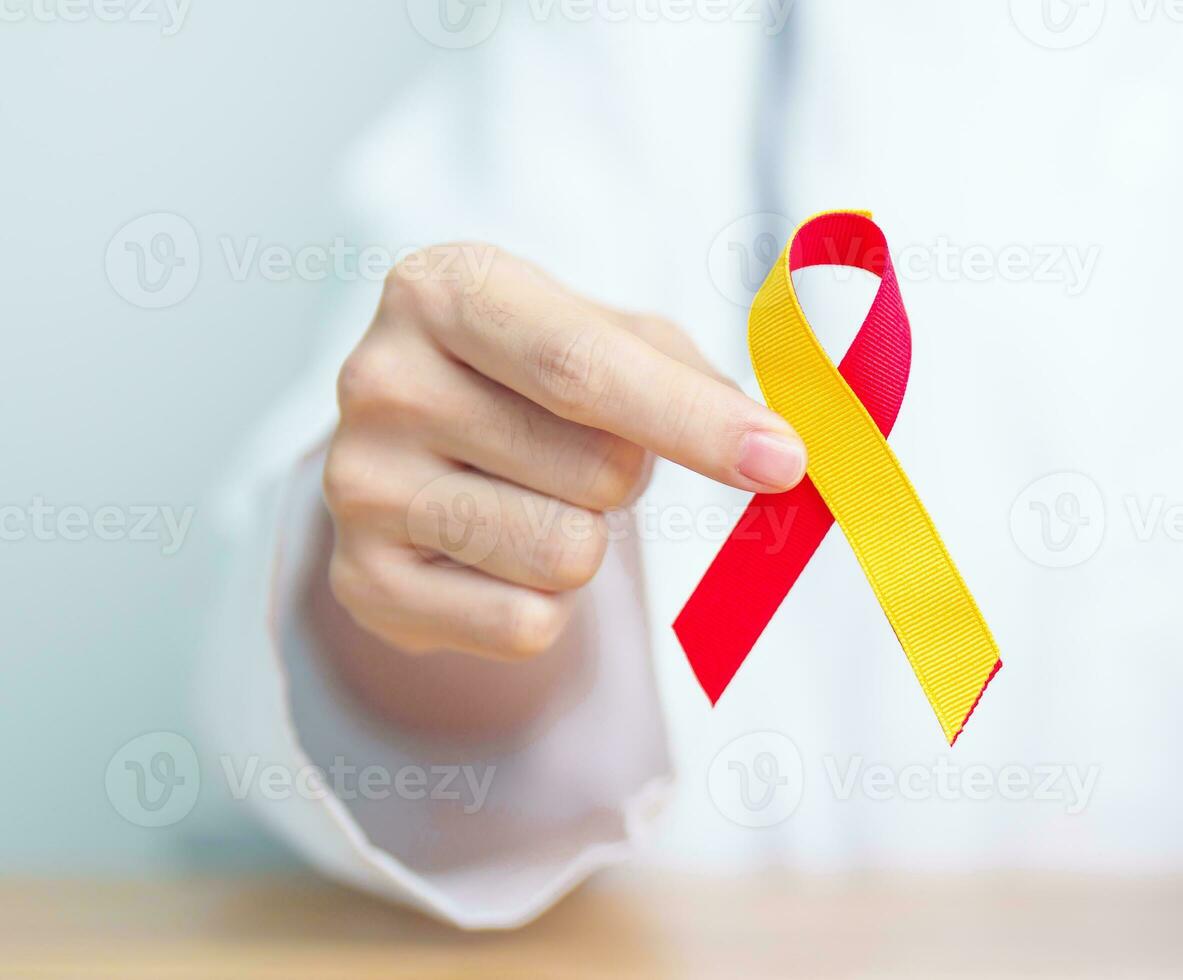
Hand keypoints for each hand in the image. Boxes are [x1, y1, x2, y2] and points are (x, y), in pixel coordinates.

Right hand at [321, 245, 804, 659]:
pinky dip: (544, 605)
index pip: (581, 367)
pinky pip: (525, 625)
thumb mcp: (612, 336)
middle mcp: (379, 379)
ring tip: (532, 498)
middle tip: (576, 451)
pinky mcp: (361, 584)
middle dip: (628, 476)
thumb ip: (693, 379)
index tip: (782, 460)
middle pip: (596, 470)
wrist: (420, 453)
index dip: (694, 419)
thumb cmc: (538, 380)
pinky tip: (498, 555)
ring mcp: (358, 486)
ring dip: (585, 540)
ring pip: (566, 555)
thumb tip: (776, 451)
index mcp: (442, 289)